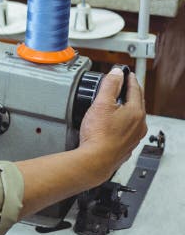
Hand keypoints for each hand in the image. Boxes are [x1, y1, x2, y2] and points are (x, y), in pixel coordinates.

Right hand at [78, 67, 147, 183]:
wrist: (95, 161)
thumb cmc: (98, 136)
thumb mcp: (101, 104)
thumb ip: (109, 86)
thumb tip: (116, 74)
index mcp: (136, 112)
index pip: (135, 90)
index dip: (129, 80)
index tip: (126, 74)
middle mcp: (139, 125)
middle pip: (136, 104)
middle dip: (129, 94)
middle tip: (122, 87)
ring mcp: (134, 137)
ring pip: (133, 118)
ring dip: (126, 110)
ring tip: (116, 106)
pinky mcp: (126, 147)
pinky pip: (127, 131)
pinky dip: (122, 124)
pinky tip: (112, 126)